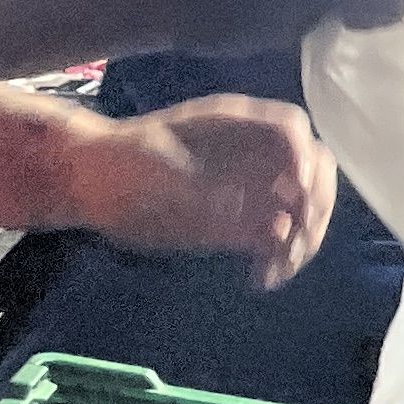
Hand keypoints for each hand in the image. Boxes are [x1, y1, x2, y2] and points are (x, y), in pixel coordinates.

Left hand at [60, 95, 333, 290]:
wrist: (89, 183)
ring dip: (304, 237)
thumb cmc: (118, 163)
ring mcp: (250, 187)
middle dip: (314, 204)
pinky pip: (278, 238)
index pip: (291, 129)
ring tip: (279, 269)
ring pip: (302, 207)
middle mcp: (253, 152)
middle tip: (295, 240)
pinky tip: (262, 278)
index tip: (296, 191)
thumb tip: (259, 214)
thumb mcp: (157, 168)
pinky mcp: (241, 222)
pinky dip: (280, 258)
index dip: (303, 157)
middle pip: (312, 168)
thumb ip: (209, 189)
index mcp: (236, 124)